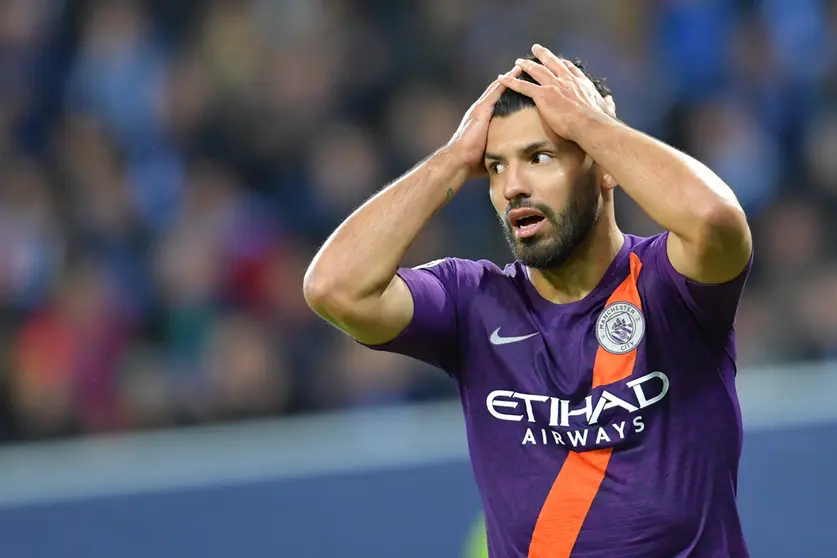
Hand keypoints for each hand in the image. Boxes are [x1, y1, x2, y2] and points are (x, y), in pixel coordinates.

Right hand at [445, 66, 521, 176]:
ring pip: (498, 87)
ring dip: (510, 77)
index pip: (497, 102)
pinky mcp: (481, 110)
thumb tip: (512, 158)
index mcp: (482, 120)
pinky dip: (507, 81)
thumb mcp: (490, 152)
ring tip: (522, 66)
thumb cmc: (472, 162)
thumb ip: (499, 149)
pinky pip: (496, 91)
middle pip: (497, 91)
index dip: (507, 93)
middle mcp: (480, 110)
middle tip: (523, 69)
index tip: (518, 86)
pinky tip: (516, 72)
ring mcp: (480, 109)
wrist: (459, 161)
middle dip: (509, 81)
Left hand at [498, 44, 613, 141]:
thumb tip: (610, 101)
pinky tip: (502, 78)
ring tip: (518, 61)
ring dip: (526, 65)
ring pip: (536, 71)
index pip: (571, 70)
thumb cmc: (598, 120)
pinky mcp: (543, 95)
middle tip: (536, 49)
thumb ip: (606, 104)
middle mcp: (566, 80)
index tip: (561, 61)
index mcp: (581, 84)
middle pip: (552, 63)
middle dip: (543, 55)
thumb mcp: (606, 108)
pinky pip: (523, 86)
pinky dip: (511, 81)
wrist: (590, 124)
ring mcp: (554, 86)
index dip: (564, 65)